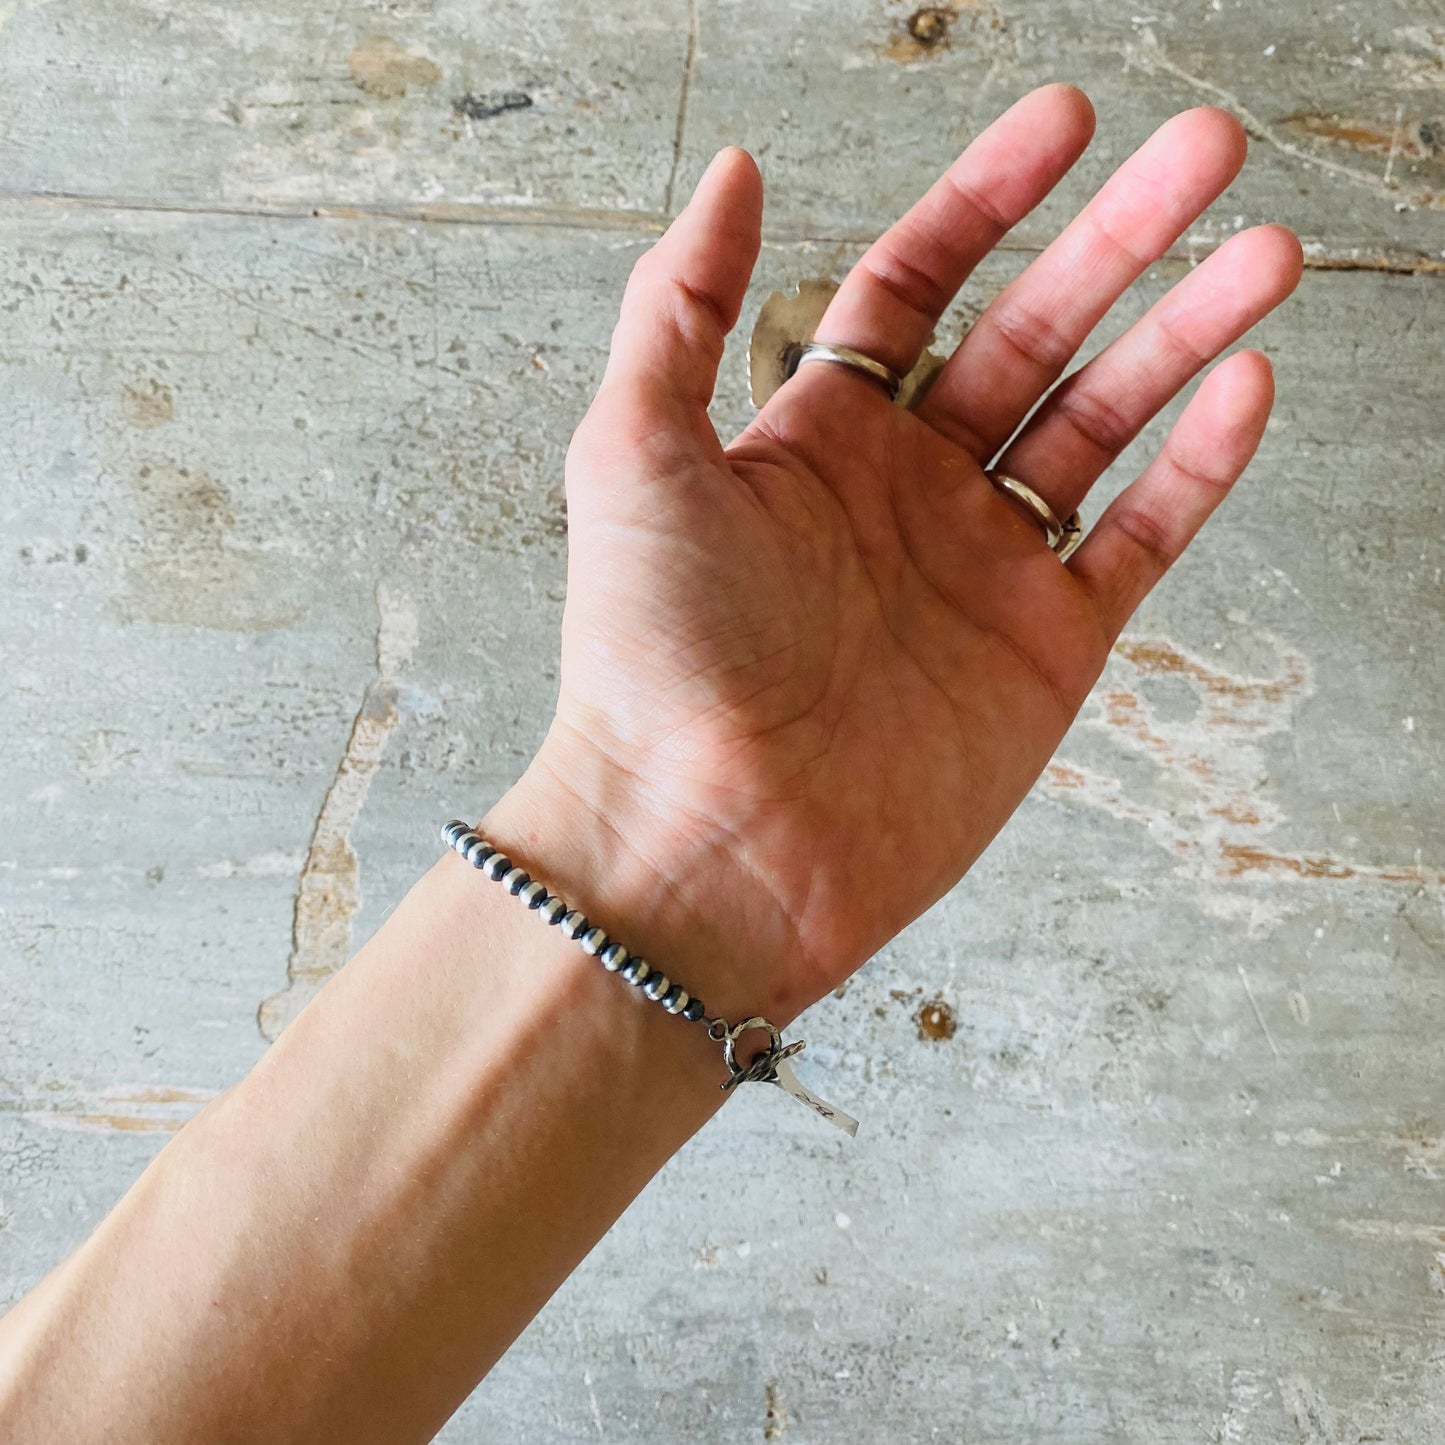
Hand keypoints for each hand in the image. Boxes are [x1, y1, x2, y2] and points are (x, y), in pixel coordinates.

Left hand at [492, 85, 1301, 1028]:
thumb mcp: (629, 455)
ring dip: (1185, 335)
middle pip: (1033, 335)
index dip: (989, 197)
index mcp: (816, 440)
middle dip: (1120, 239)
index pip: (919, 285)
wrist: (709, 841)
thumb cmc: (650, 661)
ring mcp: (981, 572)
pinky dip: (1195, 468)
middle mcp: (905, 495)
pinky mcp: (1042, 654)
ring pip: (1103, 426)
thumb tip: (735, 170)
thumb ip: (677, 306)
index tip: (1065, 120)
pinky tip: (1243, 385)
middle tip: (1207, 149)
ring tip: (1258, 253)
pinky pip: (1137, 541)